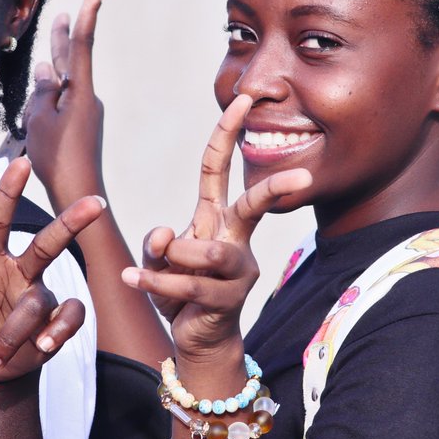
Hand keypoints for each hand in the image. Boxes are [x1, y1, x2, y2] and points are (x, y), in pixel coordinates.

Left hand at [0, 157, 104, 381]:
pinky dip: (57, 333)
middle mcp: (18, 270)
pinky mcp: (56, 319)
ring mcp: (39, 293)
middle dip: (72, 222)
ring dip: (17, 331)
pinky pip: (69, 317)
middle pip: (47, 242)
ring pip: (39, 302)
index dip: (9, 191)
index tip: (21, 162)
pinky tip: (42, 347)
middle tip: (97, 203)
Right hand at [24, 0, 107, 209]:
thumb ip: (42, 91)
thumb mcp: (41, 120)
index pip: (83, 43)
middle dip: (65, 36)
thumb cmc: (58, 158)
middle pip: (72, 60)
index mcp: (80, 91)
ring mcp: (84, 113)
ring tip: (54, 48)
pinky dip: (46, 104)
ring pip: (60, 87)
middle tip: (64, 13)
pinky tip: (38, 105)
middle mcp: (86, 97)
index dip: (89, 11)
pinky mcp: (79, 128)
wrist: (78, 195)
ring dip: (50, 75)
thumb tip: (47, 71)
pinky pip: (59, 107)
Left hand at [122, 95, 310, 356]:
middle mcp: (233, 238)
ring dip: (172, 259)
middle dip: (276, 189)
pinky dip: (155, 282)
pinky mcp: (228, 299)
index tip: (243, 99)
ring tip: (151, 268)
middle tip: (303, 178)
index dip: (228, 132)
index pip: (220, 168)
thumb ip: (158, 243)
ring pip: (208, 252)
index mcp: (215, 217)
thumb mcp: (160, 260)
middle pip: (255, 206)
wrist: (197, 339)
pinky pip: (188, 285)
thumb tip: (165, 232)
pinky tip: (134, 279)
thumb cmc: (181, 290)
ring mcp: (237, 270)